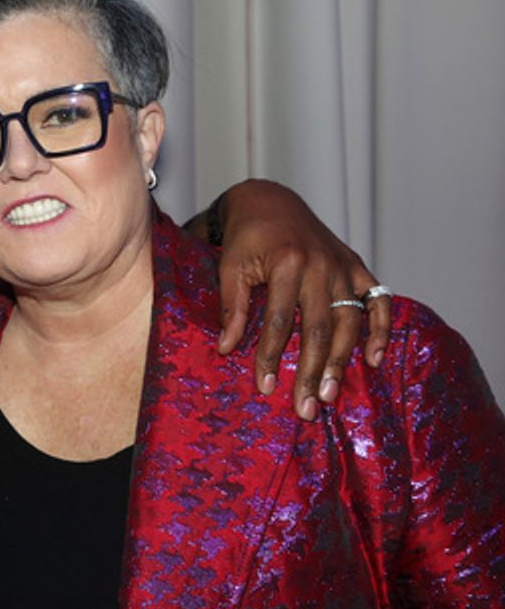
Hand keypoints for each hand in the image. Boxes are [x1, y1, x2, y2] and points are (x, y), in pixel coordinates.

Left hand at [208, 179, 390, 418]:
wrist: (269, 201)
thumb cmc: (246, 237)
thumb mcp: (229, 266)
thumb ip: (231, 307)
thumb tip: (227, 348)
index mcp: (288, 263)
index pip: (280, 321)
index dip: (272, 356)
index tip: (265, 387)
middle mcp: (321, 265)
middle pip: (320, 327)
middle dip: (313, 371)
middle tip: (307, 407)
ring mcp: (343, 266)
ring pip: (350, 320)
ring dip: (343, 360)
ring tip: (331, 394)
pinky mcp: (356, 266)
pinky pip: (378, 299)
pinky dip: (380, 328)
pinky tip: (374, 358)